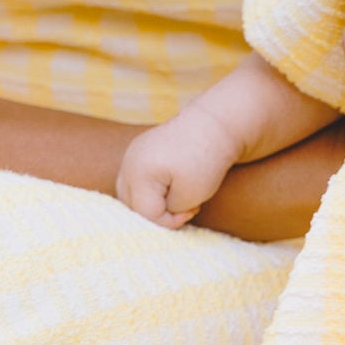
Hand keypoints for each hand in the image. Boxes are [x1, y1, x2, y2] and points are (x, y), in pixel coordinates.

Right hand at [117, 113, 238, 228]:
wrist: (216, 124)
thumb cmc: (206, 160)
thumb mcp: (190, 196)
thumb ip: (168, 212)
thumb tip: (155, 212)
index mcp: (138, 172)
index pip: (145, 213)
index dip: (169, 220)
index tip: (192, 210)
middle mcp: (128, 162)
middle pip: (132, 205)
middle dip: (159, 214)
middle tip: (186, 209)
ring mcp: (132, 154)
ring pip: (131, 194)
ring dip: (153, 203)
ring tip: (180, 200)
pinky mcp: (140, 151)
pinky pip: (137, 180)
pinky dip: (152, 190)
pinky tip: (174, 189)